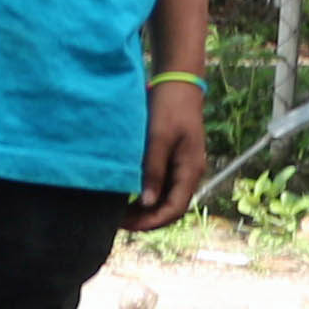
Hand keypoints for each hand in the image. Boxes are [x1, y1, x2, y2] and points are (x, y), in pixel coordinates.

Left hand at [129, 81, 206, 230]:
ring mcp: (183, 167)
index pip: (175, 209)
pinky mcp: (174, 160)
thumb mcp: (158, 138)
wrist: (178, 83)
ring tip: (120, 212)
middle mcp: (190, 173)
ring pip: (165, 199)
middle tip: (118, 222)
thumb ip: (153, 170)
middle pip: (170, 208)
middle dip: (147, 219)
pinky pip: (162, 186)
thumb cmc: (169, 107)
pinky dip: (147, 195)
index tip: (127, 225)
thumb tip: (147, 203)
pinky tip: (128, 196)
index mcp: (190, 170)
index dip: (152, 222)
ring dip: (146, 209)